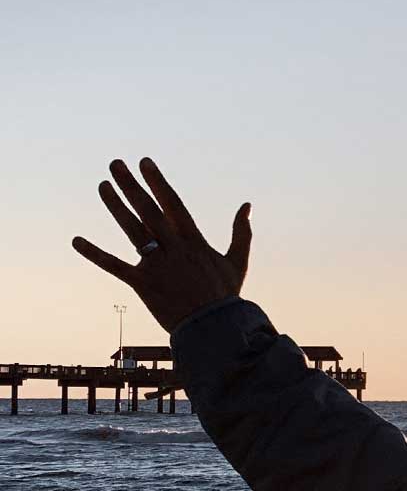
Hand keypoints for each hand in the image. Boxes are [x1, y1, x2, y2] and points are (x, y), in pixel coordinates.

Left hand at [73, 158, 251, 333]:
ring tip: (102, 185)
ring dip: (115, 206)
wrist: (215, 328)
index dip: (157, 182)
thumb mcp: (238, 262)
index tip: (145, 162)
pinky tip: (76, 241)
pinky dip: (95, 254)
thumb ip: (241, 233)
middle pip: (148, 210)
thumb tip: (246, 206)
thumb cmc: (225, 296)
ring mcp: (157, 265)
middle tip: (115, 164)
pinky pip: (115, 266)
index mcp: (195, 241)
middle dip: (131, 185)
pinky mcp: (143, 284)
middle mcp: (174, 248)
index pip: (173, 204)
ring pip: (132, 230)